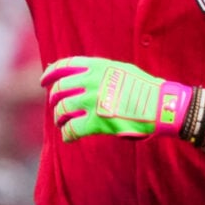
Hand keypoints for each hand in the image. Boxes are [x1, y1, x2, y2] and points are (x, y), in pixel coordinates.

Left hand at [40, 56, 194, 140]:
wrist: (161, 106)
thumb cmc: (145, 89)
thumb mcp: (121, 70)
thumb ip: (100, 72)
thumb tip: (79, 75)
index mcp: (98, 67)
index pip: (63, 66)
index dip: (50, 74)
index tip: (43, 82)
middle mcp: (92, 82)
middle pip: (59, 89)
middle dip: (54, 100)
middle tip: (57, 108)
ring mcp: (93, 102)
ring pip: (62, 110)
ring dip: (59, 118)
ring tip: (62, 123)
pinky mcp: (98, 122)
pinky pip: (72, 129)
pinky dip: (67, 134)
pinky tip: (69, 138)